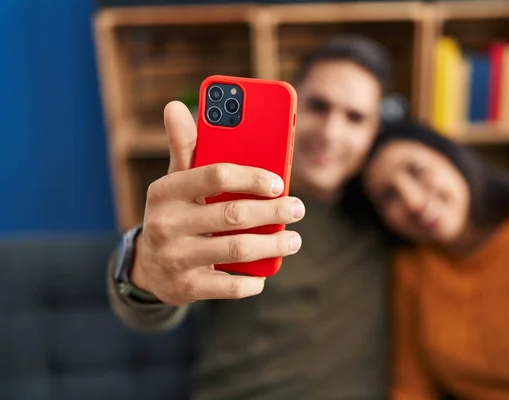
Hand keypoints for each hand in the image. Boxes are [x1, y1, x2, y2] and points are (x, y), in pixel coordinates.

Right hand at [131, 101, 304, 305]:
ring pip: (238, 250)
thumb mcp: (175, 182)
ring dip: (274, 245)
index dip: (252, 178)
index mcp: (166, 191)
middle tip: (298, 208)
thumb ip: (184, 147)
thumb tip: (175, 106)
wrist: (147, 268)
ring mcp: (175, 258)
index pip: (216, 176)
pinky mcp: (186, 288)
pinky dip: (253, 281)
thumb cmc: (174, 214)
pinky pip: (229, 285)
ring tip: (294, 240)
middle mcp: (166, 224)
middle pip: (233, 215)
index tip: (278, 183)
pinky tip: (266, 273)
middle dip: (274, 212)